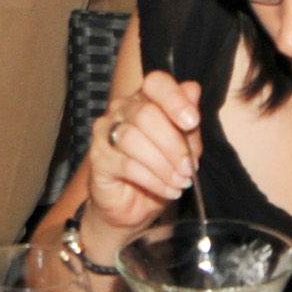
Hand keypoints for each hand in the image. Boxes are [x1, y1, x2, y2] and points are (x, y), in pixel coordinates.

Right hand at [84, 69, 201, 236]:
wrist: (132, 208)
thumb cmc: (159, 173)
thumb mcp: (183, 150)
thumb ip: (188, 124)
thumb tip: (193, 90)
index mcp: (145, 100)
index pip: (155, 83)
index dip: (175, 99)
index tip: (192, 122)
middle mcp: (121, 110)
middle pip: (146, 113)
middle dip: (173, 144)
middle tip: (189, 167)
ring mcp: (105, 133)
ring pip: (134, 139)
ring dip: (164, 164)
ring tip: (180, 182)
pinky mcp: (98, 159)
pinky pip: (127, 165)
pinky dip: (154, 180)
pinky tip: (168, 190)